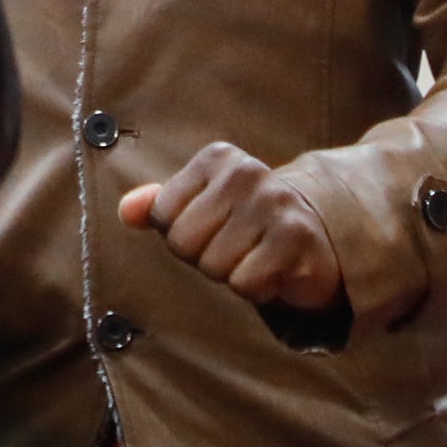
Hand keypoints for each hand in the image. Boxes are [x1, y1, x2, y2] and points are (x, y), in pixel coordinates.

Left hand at [123, 144, 345, 312]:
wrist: (320, 237)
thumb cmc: (248, 223)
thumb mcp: (202, 206)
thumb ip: (160, 205)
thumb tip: (126, 211)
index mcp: (218, 158)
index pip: (163, 215)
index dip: (183, 234)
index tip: (214, 228)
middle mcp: (248, 173)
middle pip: (184, 242)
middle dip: (204, 257)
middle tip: (236, 248)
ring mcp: (275, 203)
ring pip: (213, 266)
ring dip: (231, 274)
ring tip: (256, 256)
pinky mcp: (296, 239)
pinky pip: (245, 284)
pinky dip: (256, 289)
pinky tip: (273, 271)